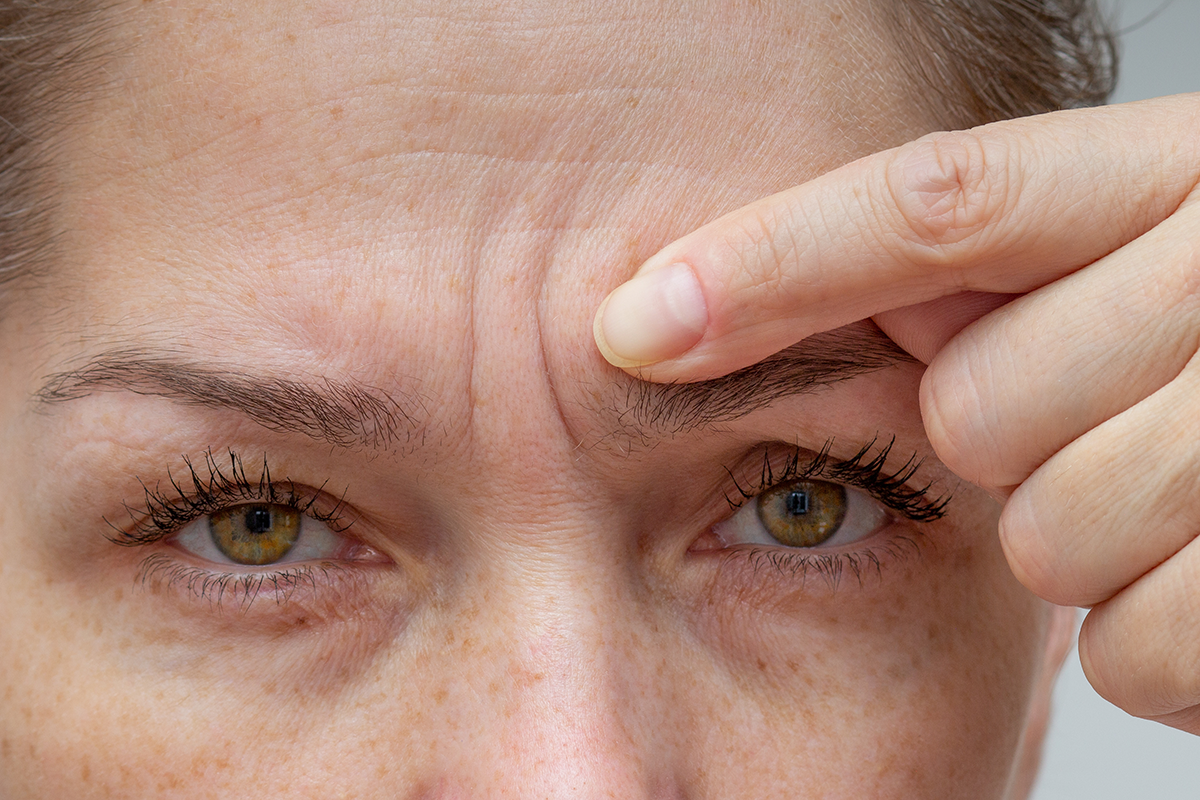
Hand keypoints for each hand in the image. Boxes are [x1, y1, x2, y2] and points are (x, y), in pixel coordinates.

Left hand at [593, 94, 1199, 732]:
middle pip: (978, 408)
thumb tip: (762, 311)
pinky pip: (1135, 647)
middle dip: (1009, 436)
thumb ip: (987, 266)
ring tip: (1180, 494)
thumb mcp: (1132, 259)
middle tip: (1106, 416)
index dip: (769, 264)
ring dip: (1087, 538)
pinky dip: (1160, 634)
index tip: (628, 325)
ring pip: (1051, 535)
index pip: (940, 204)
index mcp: (1181, 178)